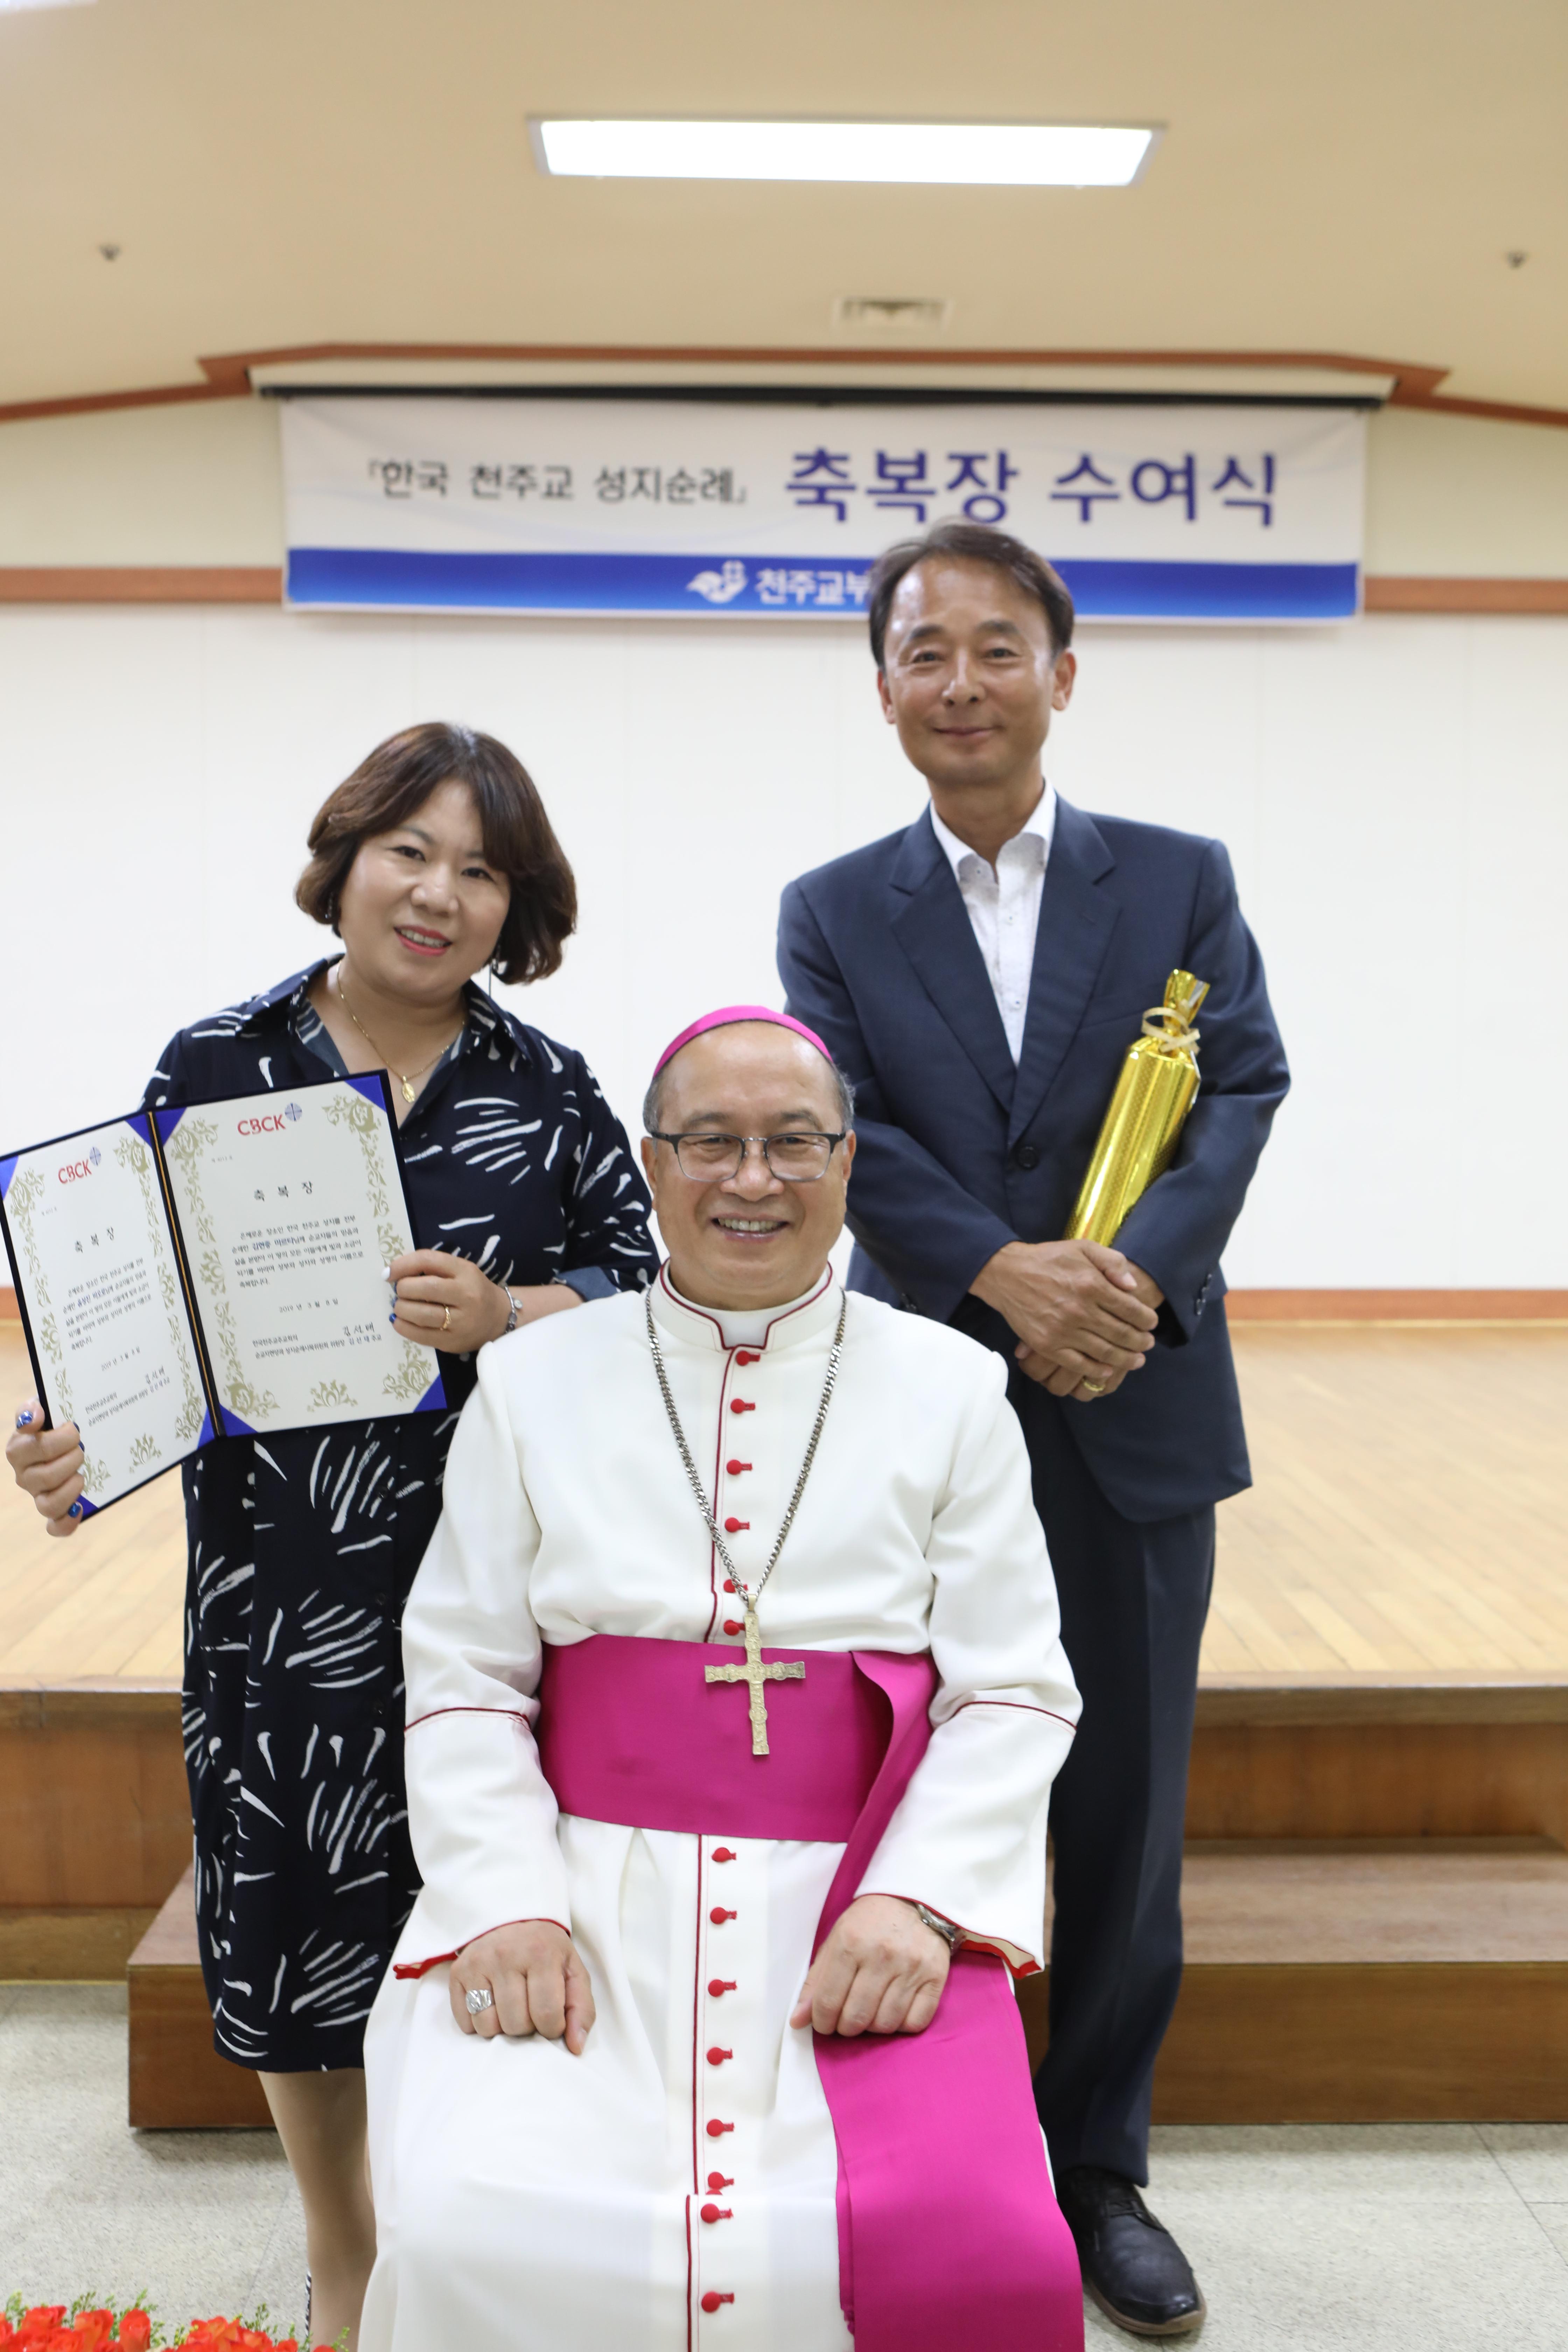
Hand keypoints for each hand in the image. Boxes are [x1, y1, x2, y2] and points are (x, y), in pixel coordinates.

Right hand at [6, 1402, 87, 1535]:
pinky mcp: (53, 1508)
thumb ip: (32, 1408)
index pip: (37, 1448)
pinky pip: (54, 1526)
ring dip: (71, 1489)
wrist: (67, 1431)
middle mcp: (24, 1475)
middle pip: (46, 1477)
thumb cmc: (53, 1419)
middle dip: (72, 1460)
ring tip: (82, 1474)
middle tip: (82, 1448)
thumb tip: (31, 1419)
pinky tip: (80, 1508)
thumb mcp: (42, 1404)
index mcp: (19, 1449)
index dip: (62, 1439)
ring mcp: (38, 1494)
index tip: (74, 1428)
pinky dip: (66, 1522)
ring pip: (47, 1505)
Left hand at [387, 1252, 579, 1352]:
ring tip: (400, 1306)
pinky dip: (403, 1327)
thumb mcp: (459, 1270)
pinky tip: (400, 1321)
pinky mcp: (453, 1341)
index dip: (403, 1264)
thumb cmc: (472, 1290)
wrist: (499, 1318)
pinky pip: (421, 1335)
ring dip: (401, 1308)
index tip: (389, 1272)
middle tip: (399, 1291)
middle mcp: (466, 1295)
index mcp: (465, 1271)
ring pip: (421, 1313)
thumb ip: (431, 1267)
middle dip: (403, 1288)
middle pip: (424, 1287)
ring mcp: (461, 1321)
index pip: (428, 1260)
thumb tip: (392, 1273)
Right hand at [449, 1920, 594, 2053]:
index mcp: (541, 1954)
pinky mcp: (458, 1972)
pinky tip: (492, 2004)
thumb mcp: (573, 1972)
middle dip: (527, 2027)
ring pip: (488, 2027)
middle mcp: (506, 1956)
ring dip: (502, 2027)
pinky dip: (479, 2023)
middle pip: (515, 2025)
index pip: (546, 2015)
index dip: (552, 2029)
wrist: (513, 1919)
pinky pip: (465, 2022)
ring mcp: (478, 1963)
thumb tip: (575, 2047)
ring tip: (511, 2007)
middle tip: (530, 2008)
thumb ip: (581, 2009)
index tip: (552, 2019)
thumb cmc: (547, 1952)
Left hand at [789, 1895, 950, 2038]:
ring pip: (885, 2024)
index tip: (824, 2023)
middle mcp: (881, 1955)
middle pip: (856, 2018)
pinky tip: (894, 2010)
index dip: (822, 2022)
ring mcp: (911, 1967)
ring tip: (870, 2011)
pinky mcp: (935, 1977)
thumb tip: (797, 2021)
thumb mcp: (836, 1939)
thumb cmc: (870, 1922)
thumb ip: (816, 1980)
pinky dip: (901, 2025)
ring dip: (873, 2027)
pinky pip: (915, 2023)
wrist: (914, 1899)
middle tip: (846, 2019)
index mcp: (850, 1942)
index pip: (828, 2002)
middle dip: (846, 2027)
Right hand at [972, 1240, 1157, 1396]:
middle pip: (1121, 1333)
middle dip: (1140, 1341)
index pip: (1130, 1309)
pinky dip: (1095, 1369)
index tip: (1152, 1323)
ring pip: (1104, 1352)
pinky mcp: (1047, 1344)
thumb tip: (1132, 1286)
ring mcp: (1062, 1330)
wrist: (1006, 1273)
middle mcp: (1079, 1310)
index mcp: (1091, 1284)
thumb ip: (1112, 1262)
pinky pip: (1077, 1363)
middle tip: (1148, 1344)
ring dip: (1125, 1359)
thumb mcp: (1083, 1247)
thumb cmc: (1047, 1259)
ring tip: (1137, 1360)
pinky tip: (1107, 1369)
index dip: (1146, 1319)